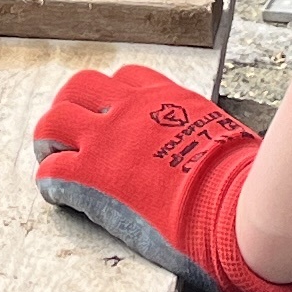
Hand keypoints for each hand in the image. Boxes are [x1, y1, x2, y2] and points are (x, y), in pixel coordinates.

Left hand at [31, 64, 291, 291]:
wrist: (232, 212)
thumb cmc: (243, 184)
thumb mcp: (225, 138)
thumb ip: (206, 135)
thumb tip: (223, 150)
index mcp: (167, 99)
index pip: (127, 79)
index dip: (114, 98)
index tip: (113, 116)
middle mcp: (131, 110)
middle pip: (80, 87)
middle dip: (71, 106)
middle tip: (70, 133)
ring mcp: (107, 141)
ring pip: (53, 121)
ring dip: (49, 139)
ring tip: (51, 158)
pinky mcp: (92, 178)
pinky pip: (52, 172)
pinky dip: (49, 183)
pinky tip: (58, 196)